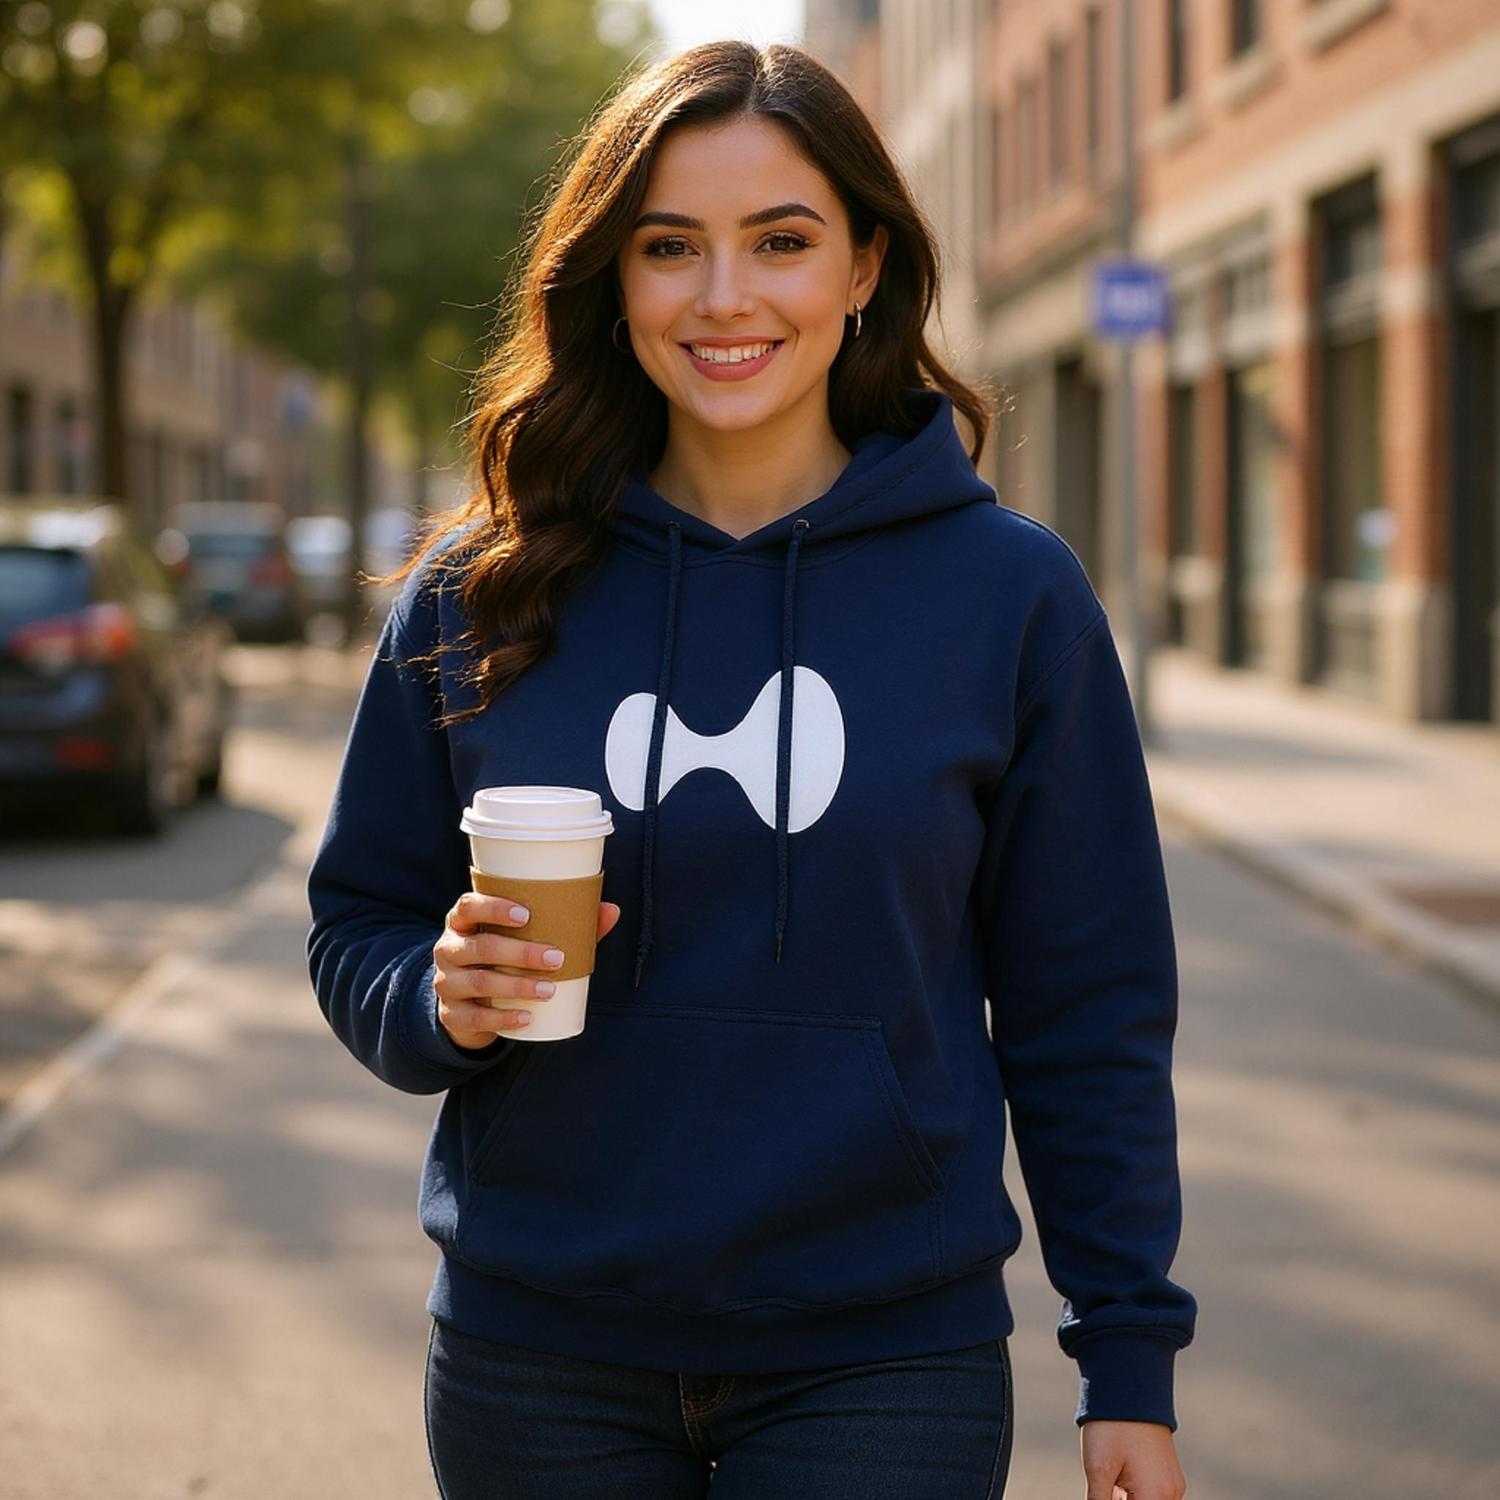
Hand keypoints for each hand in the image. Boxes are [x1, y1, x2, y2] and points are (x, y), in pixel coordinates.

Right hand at [433, 892, 622, 1050]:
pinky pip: (476, 1018)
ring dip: (517, 986)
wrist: (468, 1003)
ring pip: (479, 983)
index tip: (526, 914)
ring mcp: (447, 983)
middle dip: (520, 953)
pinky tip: (527, 1017)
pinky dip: (503, 1019)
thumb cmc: (502, 959)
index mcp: (463, 923)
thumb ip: (566, 925)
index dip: (492, 907)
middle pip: (480, 947)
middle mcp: (449, 949)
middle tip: (557, 958)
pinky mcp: (452, 1014)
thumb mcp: (522, 939)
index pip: (467, 906)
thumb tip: (611, 910)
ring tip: (549, 989)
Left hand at [1080, 1420, 1185, 1499]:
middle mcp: (1172, 1494)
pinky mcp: (1168, 1474)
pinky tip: (1117, 1475)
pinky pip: (1150, 1494)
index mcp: (1157, 1497)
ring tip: (1112, 1475)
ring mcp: (1173, 1484)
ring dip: (1126, 1497)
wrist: (1129, 1385)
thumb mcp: (1097, 1469)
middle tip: (1108, 1480)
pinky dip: (1133, 1492)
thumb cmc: (1112, 1427)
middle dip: (1119, 1498)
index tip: (1104, 1488)